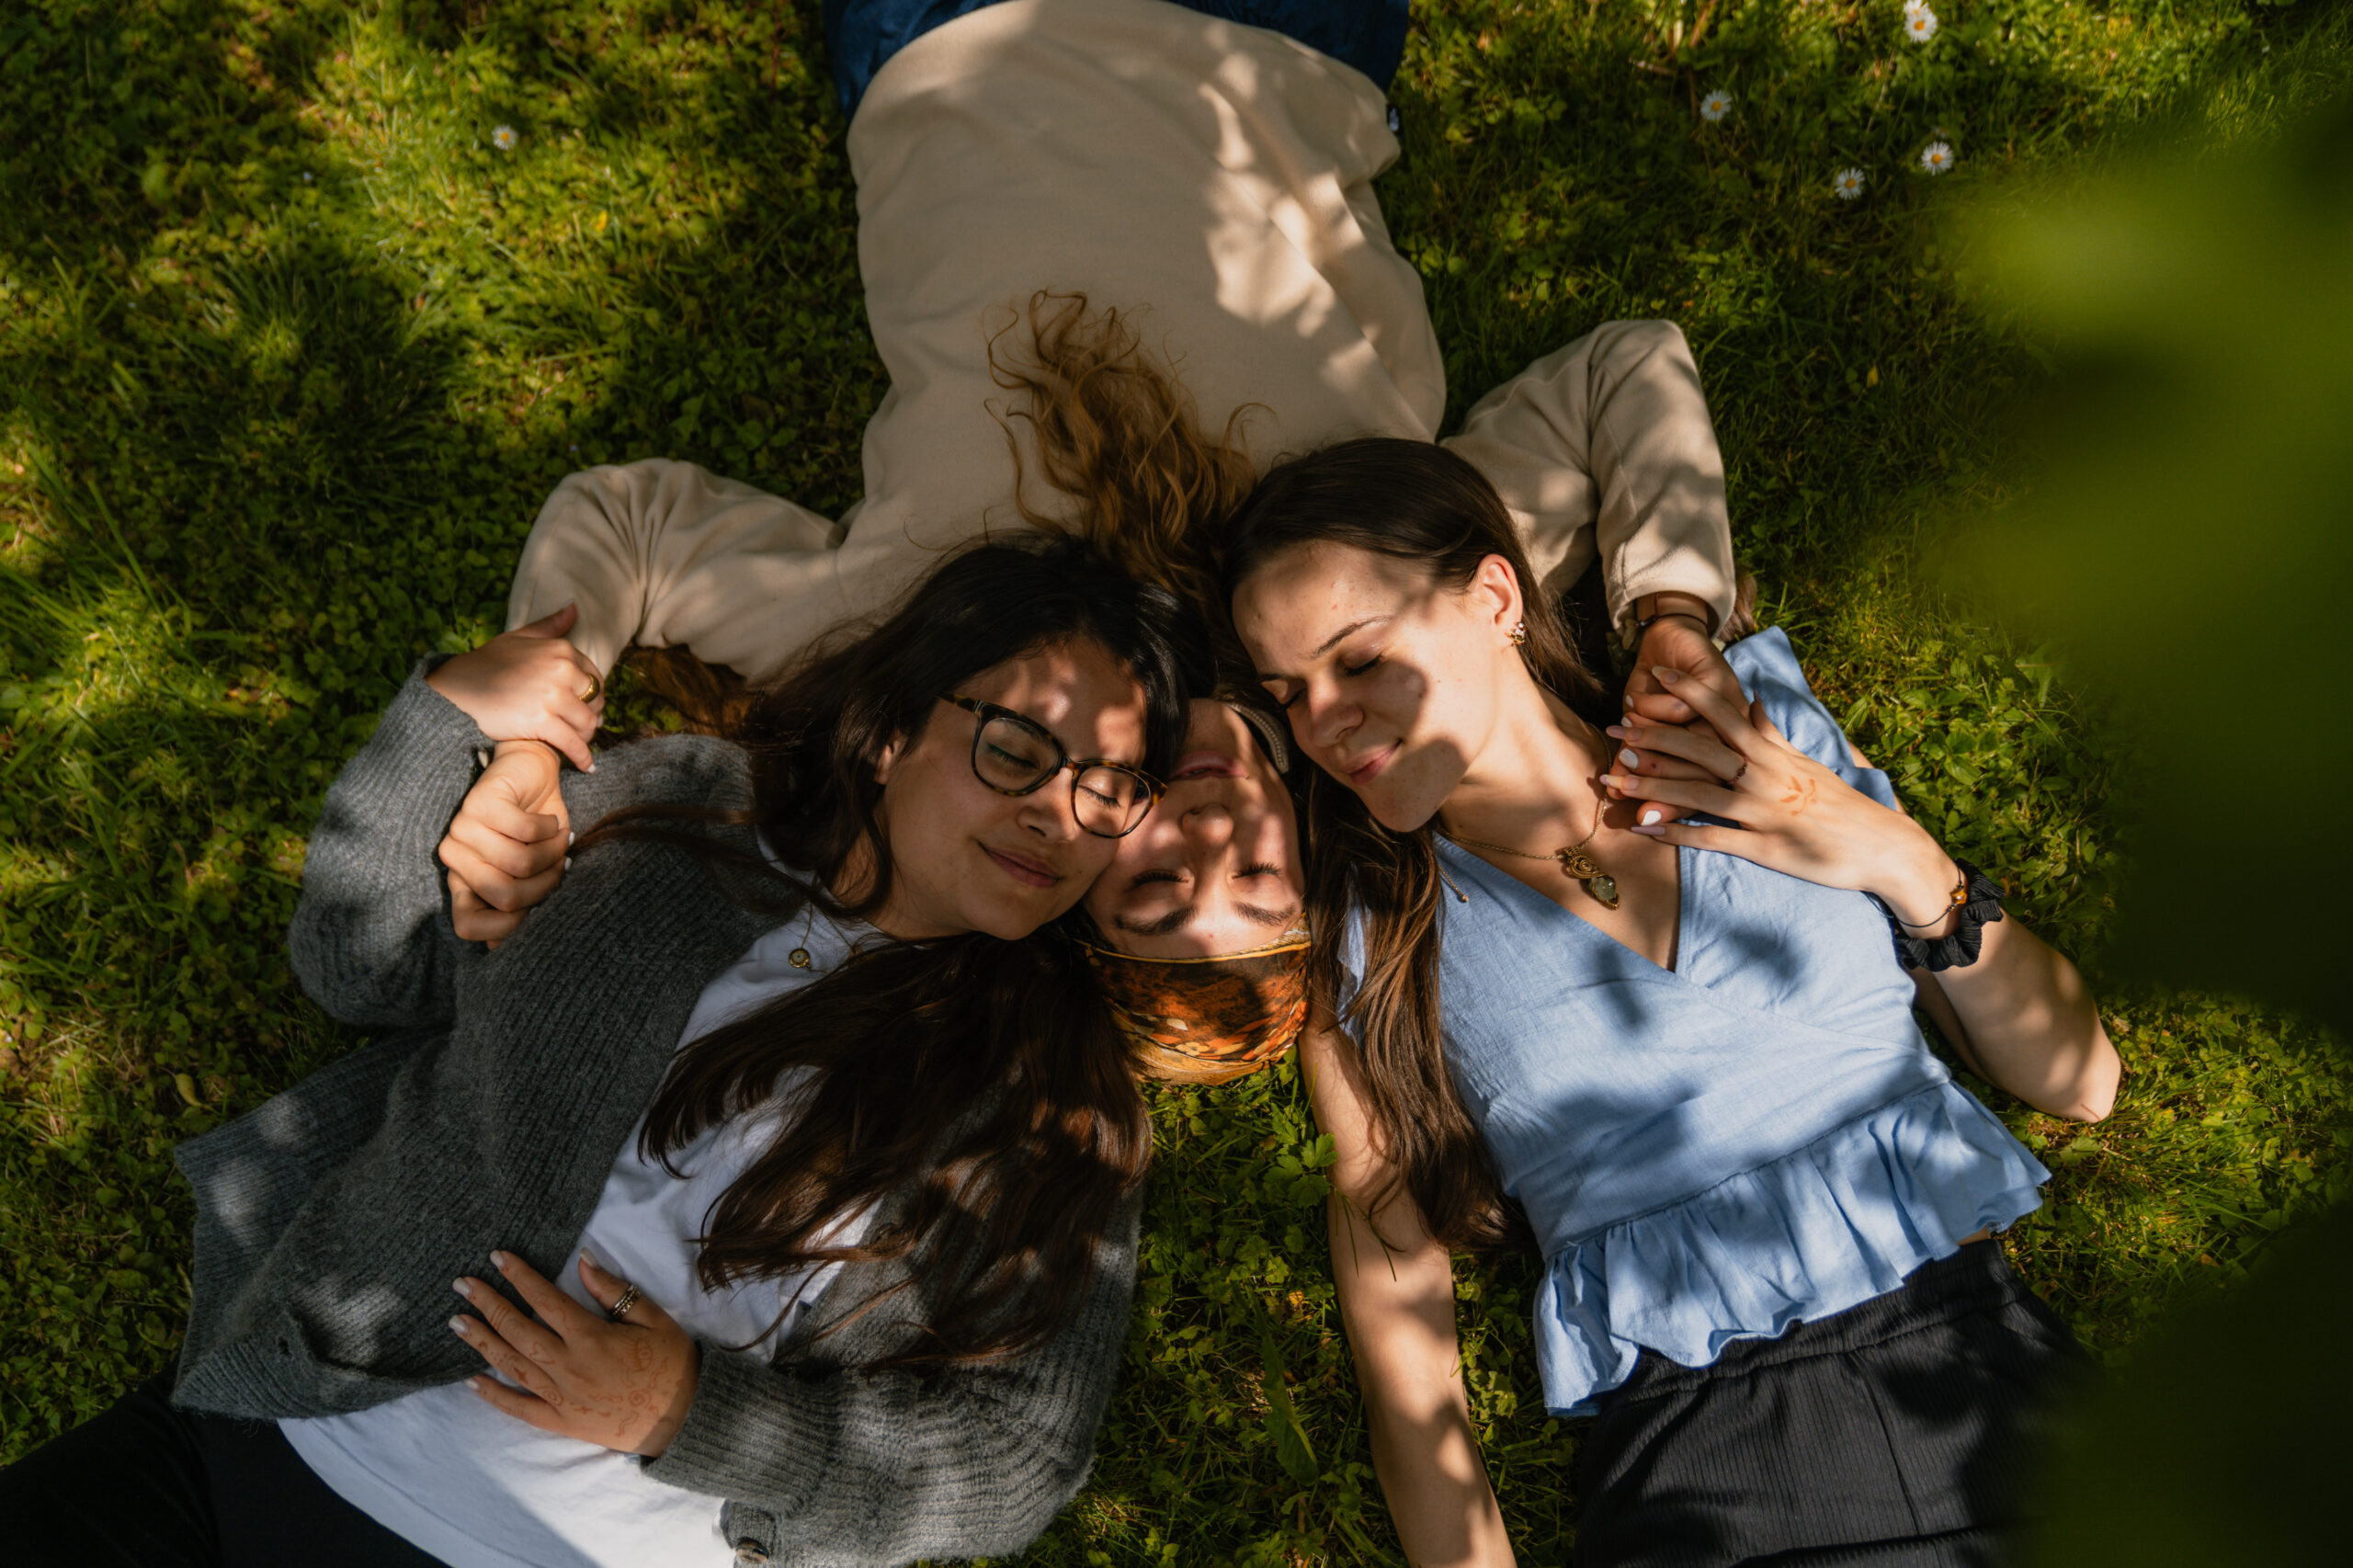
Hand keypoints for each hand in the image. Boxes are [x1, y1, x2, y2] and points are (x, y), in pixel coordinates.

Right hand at [425, 604, 605, 770]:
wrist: (455, 692)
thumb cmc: (485, 665)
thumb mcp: (517, 638)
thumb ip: (548, 626)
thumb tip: (574, 608)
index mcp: (560, 649)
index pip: (594, 676)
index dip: (593, 695)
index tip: (587, 707)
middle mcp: (561, 669)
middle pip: (595, 701)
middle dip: (591, 716)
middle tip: (583, 729)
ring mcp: (552, 695)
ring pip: (587, 724)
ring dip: (586, 737)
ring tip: (579, 744)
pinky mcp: (542, 721)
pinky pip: (573, 743)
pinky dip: (583, 757)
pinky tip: (586, 765)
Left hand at [439, 741, 568, 949]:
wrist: (532, 770)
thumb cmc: (535, 827)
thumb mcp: (533, 871)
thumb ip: (520, 904)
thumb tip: (502, 947)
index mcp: (463, 880)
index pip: (465, 925)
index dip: (506, 928)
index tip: (537, 911)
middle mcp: (455, 857)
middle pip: (504, 897)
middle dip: (545, 885)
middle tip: (560, 867)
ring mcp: (463, 828)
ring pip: (519, 864)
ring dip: (553, 854)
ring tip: (559, 841)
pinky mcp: (479, 802)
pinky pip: (524, 832)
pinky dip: (550, 829)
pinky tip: (551, 822)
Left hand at [451, 1249, 698, 1456]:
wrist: (684, 1418)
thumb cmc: (672, 1364)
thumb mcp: (653, 1318)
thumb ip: (614, 1291)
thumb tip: (583, 1261)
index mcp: (592, 1337)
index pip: (545, 1299)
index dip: (520, 1276)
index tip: (498, 1258)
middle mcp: (569, 1366)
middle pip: (518, 1330)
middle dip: (488, 1304)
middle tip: (462, 1284)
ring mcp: (562, 1396)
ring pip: (512, 1365)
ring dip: (482, 1341)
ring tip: (457, 1322)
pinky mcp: (562, 1421)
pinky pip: (520, 1408)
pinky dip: (494, 1396)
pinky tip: (472, 1381)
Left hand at [1602, 666, 1960, 927]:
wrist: (1880, 845)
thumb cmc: (1839, 804)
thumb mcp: (1806, 762)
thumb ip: (1773, 734)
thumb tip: (1753, 701)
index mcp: (1773, 753)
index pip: (1724, 712)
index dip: (1689, 691)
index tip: (1658, 674)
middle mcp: (1764, 777)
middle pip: (1701, 750)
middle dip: (1655, 739)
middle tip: (1616, 728)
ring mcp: (1762, 812)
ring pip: (1698, 794)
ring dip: (1653, 786)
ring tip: (1615, 780)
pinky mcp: (1763, 846)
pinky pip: (1712, 838)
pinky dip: (1677, 834)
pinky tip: (1645, 830)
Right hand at [1612, 597, 1742, 795]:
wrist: (1672, 636)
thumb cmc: (1658, 692)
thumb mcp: (1646, 732)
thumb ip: (1637, 762)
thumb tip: (1614, 794)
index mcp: (1720, 757)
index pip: (1699, 791)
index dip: (1669, 805)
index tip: (1638, 819)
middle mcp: (1734, 739)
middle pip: (1699, 772)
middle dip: (1655, 777)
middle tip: (1621, 776)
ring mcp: (1732, 712)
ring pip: (1689, 739)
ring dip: (1649, 735)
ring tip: (1623, 727)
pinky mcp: (1723, 682)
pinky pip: (1685, 706)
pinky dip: (1655, 704)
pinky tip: (1639, 694)